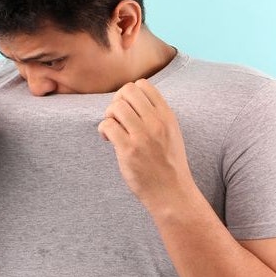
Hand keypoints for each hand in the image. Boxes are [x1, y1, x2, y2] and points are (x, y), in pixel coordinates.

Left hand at [97, 78, 194, 207]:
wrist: (172, 192)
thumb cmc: (168, 163)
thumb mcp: (171, 132)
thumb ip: (156, 115)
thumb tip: (131, 99)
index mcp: (167, 115)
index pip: (144, 85)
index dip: (129, 93)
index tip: (127, 109)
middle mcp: (156, 122)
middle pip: (127, 91)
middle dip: (116, 101)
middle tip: (116, 118)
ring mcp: (142, 136)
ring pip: (116, 106)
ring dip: (108, 115)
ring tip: (112, 130)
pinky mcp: (128, 150)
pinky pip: (108, 125)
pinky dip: (103, 129)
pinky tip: (108, 139)